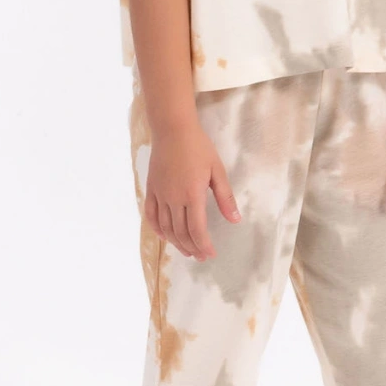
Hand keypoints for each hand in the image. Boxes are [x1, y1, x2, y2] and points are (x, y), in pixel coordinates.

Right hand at [144, 119, 240, 259]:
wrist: (173, 129)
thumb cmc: (199, 147)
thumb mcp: (217, 170)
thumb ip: (225, 197)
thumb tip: (235, 220)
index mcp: (192, 195)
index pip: (197, 230)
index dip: (203, 245)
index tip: (210, 254)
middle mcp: (173, 199)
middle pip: (181, 232)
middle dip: (192, 248)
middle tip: (200, 256)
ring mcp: (160, 195)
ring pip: (165, 227)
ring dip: (176, 242)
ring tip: (187, 250)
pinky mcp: (150, 189)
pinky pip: (150, 215)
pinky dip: (157, 229)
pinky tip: (165, 236)